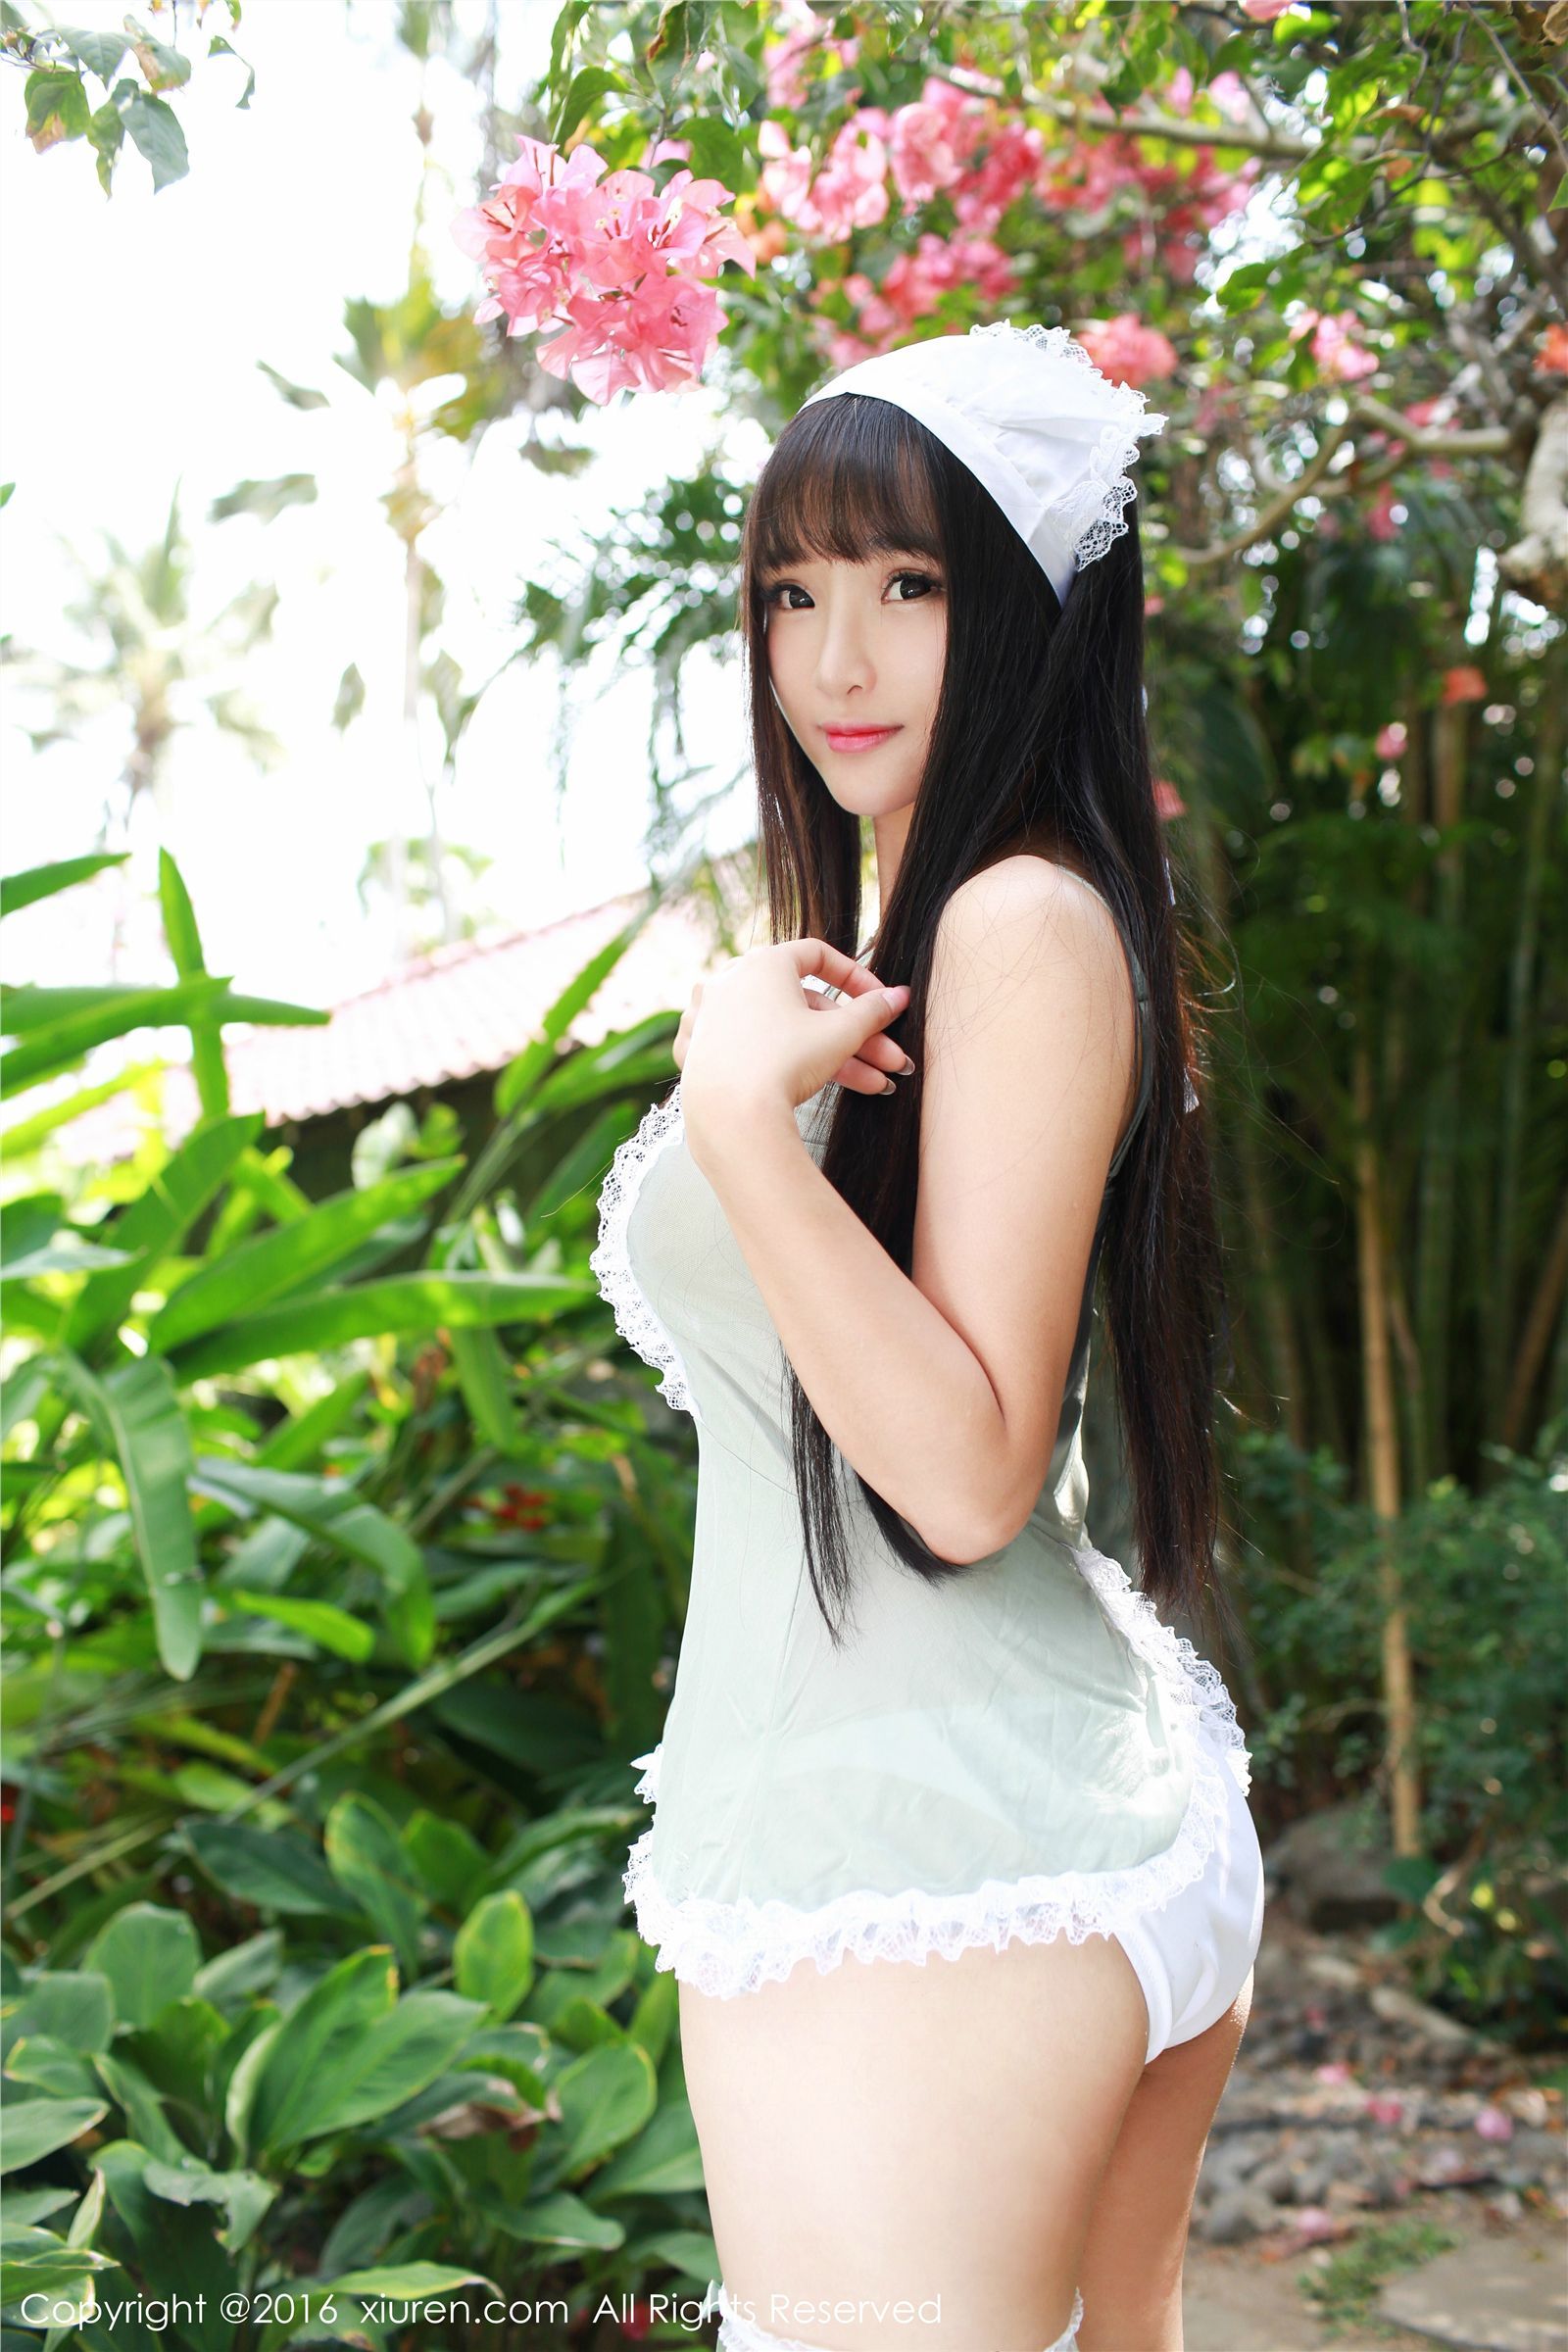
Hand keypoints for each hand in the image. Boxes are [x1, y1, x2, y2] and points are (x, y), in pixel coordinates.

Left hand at [675, 939, 913, 1137]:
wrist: (731, 1117)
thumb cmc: (784, 1065)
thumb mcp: (839, 1034)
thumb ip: (873, 1010)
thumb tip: (899, 996)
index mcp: (763, 963)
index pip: (818, 956)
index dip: (857, 978)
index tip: (879, 1002)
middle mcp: (731, 981)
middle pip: (806, 1005)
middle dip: (855, 1036)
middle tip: (888, 1060)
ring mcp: (711, 1017)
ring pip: (784, 1032)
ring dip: (833, 1057)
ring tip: (873, 1085)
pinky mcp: (700, 1051)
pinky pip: (751, 1050)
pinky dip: (785, 1064)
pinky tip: (817, 1084)